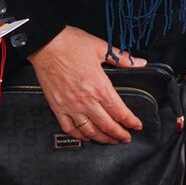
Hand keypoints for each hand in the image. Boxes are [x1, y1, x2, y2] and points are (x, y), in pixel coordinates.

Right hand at [27, 26, 145, 144]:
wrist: (44, 43)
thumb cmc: (71, 43)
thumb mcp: (101, 48)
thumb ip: (122, 58)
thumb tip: (141, 63)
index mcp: (99, 86)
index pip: (120, 111)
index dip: (130, 121)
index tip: (137, 126)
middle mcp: (86, 100)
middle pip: (107, 125)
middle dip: (119, 134)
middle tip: (126, 138)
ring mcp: (70, 106)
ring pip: (89, 131)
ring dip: (102, 139)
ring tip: (110, 140)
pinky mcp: (57, 107)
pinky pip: (69, 128)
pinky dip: (80, 136)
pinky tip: (86, 137)